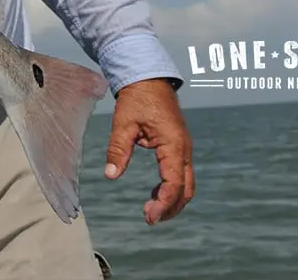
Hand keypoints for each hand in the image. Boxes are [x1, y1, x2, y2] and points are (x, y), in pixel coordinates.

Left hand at [104, 78, 194, 224]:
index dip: (163, 203)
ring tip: (151, 211)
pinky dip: (171, 187)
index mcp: (173, 145)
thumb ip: (118, 150)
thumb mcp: (123, 123)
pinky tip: (156, 193)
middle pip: (186, 189)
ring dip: (172, 199)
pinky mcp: (178, 146)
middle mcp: (183, 149)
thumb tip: (111, 175)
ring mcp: (183, 148)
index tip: (147, 216)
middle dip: (171, 208)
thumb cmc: (136, 98)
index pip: (174, 183)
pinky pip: (181, 173)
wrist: (148, 77)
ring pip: (186, 183)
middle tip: (150, 219)